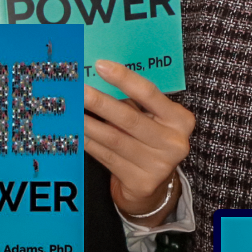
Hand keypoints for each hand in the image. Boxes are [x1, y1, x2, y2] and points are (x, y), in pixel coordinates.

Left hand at [84, 59, 194, 227]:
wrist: (156, 186)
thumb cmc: (152, 142)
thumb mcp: (156, 120)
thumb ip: (138, 104)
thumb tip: (102, 78)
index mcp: (181, 119)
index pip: (150, 93)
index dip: (124, 78)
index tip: (101, 66)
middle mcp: (173, 142)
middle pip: (129, 118)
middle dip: (100, 102)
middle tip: (78, 90)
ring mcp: (158, 164)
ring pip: (115, 139)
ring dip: (89, 124)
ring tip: (71, 112)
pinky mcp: (141, 182)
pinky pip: (108, 158)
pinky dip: (90, 144)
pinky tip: (77, 134)